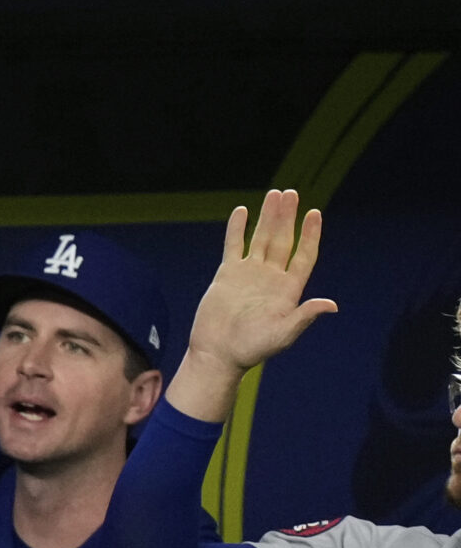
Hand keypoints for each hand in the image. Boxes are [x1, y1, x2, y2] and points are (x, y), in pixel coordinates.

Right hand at [188, 189, 335, 376]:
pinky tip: (242, 211)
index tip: (314, 213)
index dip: (310, 235)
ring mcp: (249, 274)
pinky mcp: (227, 275)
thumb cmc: (251, 349)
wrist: (218, 354)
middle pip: (283, 240)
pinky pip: (234, 246)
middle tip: (291, 194)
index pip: (304, 255)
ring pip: (261, 238)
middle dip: (287, 217)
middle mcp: (271, 277)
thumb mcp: (283, 334)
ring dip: (268, 217)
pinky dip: (237, 228)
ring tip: (274, 194)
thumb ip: (304, 316)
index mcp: (288, 289)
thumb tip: (331, 305)